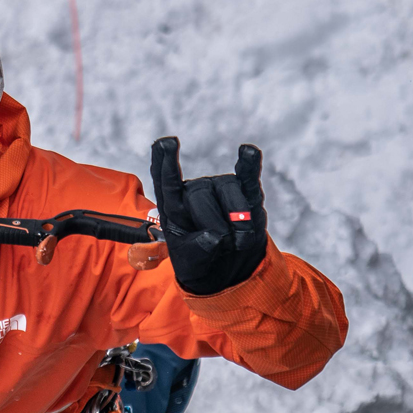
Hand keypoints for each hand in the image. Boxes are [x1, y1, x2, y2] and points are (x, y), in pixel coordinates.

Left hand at [150, 137, 267, 294]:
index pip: (166, 182)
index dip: (163, 162)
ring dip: (237, 224)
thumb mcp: (190, 262)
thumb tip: (214, 237)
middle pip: (199, 196)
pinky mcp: (246, 193)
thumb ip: (198, 249)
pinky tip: (247, 151)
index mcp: (173, 206)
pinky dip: (249, 165)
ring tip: (237, 243)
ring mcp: (220, 189)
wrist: (227, 269)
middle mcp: (195, 192)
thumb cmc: (200, 260)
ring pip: (228, 193)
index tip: (163, 143)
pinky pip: (247, 177)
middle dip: (212, 225)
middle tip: (221, 246)